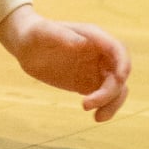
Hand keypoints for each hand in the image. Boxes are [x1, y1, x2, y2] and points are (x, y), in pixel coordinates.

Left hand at [0, 5, 130, 121]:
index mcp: (94, 37)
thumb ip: (62, 35)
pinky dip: (105, 107)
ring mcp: (96, 70)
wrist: (25, 45)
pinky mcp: (88, 84)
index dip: (123, 64)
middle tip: (87, 104)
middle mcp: (100, 54)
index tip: (119, 79)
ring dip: (112, 103)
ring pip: (117, 88)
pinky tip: (96, 116)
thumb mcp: (44, 30)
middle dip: (111, 91)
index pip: (118, 50)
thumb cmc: (35, 32)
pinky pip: (105, 97)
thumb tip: (82, 43)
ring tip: (97, 117)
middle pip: (120, 73)